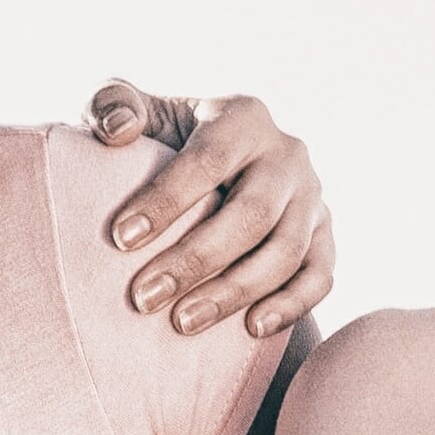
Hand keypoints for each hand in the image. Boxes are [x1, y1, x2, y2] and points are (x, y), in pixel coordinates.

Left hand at [86, 84, 337, 338]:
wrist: (205, 168)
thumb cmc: (156, 139)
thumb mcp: (129, 109)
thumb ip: (111, 105)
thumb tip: (117, 132)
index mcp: (242, 117)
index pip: (209, 159)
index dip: (166, 199)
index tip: (120, 238)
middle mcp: (287, 154)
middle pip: (251, 214)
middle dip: (195, 260)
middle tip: (143, 298)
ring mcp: (311, 198)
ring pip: (285, 252)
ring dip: (234, 292)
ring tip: (181, 323)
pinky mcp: (323, 236)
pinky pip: (320, 276)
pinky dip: (291, 305)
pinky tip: (252, 329)